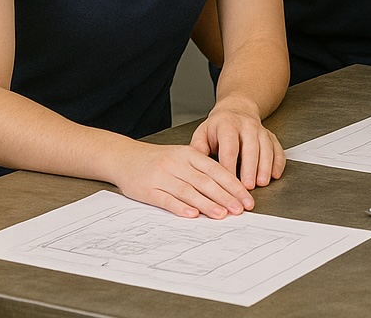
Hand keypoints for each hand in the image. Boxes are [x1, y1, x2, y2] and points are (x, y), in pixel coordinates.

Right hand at [110, 140, 257, 219]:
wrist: (124, 157)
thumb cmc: (159, 160)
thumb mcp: (183, 157)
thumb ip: (203, 169)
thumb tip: (229, 189)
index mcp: (190, 154)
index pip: (217, 170)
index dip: (234, 185)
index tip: (246, 198)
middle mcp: (177, 164)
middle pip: (206, 181)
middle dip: (226, 196)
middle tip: (240, 209)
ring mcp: (162, 176)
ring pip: (188, 191)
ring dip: (207, 204)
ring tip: (222, 214)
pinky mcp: (147, 190)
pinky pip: (166, 200)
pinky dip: (180, 208)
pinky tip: (192, 215)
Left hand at [191, 98, 285, 191]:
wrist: (236, 110)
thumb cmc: (217, 127)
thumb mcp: (202, 133)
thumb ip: (197, 150)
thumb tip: (193, 167)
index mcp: (227, 125)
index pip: (229, 148)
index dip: (229, 166)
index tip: (227, 182)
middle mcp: (247, 126)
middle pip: (251, 148)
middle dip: (250, 169)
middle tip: (248, 187)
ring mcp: (261, 131)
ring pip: (266, 149)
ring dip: (265, 167)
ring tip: (262, 183)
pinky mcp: (271, 136)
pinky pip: (278, 149)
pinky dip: (278, 162)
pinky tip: (275, 174)